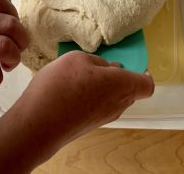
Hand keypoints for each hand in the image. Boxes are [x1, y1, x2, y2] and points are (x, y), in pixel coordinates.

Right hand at [18, 51, 154, 163]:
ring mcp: (104, 117)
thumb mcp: (79, 58)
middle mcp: (118, 105)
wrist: (37, 124)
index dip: (143, 74)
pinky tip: (74, 90)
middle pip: (129, 90)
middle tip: (100, 66)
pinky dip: (94, 96)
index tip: (130, 65)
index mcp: (122, 86)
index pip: (147, 85)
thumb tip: (108, 69)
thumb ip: (98, 61)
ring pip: (114, 97)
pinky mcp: (90, 124)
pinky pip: (100, 105)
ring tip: (83, 76)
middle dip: (119, 76)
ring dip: (105, 85)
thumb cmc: (62, 86)